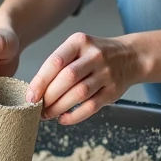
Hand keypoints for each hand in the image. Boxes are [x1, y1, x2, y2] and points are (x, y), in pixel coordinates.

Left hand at [26, 32, 141, 124]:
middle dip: (49, 96)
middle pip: (67, 79)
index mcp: (80, 42)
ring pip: (79, 94)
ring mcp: (106, 73)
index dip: (40, 81)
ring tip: (47, 114)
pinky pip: (91, 106)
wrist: (130, 56)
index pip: (56, 61)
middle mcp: (94, 56)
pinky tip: (63, 118)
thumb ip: (59, 64)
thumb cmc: (96, 54)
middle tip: (37, 107)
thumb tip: (36, 89)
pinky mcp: (113, 90)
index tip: (30, 96)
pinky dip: (75, 116)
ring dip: (59, 107)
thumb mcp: (78, 48)